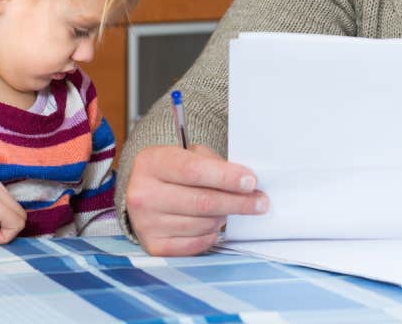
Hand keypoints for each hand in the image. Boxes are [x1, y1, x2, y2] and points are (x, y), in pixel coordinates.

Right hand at [125, 144, 267, 255]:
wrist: (142, 191)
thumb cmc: (172, 170)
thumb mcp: (187, 154)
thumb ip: (213, 164)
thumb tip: (246, 183)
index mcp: (151, 163)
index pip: (194, 171)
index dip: (226, 177)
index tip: (250, 181)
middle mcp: (143, 194)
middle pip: (201, 201)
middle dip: (237, 202)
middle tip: (259, 201)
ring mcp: (146, 223)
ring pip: (202, 224)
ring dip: (223, 217)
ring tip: (229, 208)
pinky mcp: (154, 245)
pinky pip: (196, 244)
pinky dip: (211, 235)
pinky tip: (214, 223)